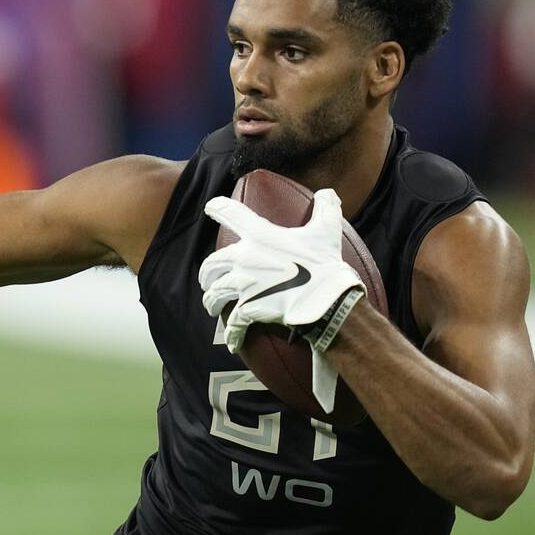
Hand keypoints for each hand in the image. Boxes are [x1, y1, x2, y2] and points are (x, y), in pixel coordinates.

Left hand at [199, 189, 363, 353]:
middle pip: (212, 264)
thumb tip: (328, 192)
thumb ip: (325, 208)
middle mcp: (245, 258)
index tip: (209, 208)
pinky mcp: (249, 308)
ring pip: (215, 293)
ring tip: (211, 305)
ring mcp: (244, 284)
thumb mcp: (327, 230)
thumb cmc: (325, 264)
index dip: (217, 208)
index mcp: (260, 235)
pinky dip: (233, 334)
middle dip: (207, 273)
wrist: (326, 299)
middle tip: (207, 278)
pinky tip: (233, 341)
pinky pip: (233, 324)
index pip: (230, 214)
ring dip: (211, 300)